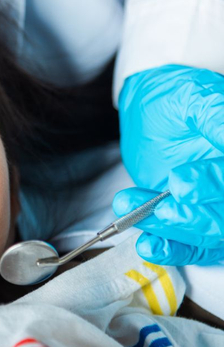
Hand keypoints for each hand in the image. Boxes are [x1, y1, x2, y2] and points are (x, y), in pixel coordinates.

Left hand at [118, 65, 223, 264]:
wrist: (149, 107)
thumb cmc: (174, 97)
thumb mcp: (191, 98)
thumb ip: (213, 117)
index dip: (213, 184)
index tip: (178, 183)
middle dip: (189, 217)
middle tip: (157, 208)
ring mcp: (217, 203)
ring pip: (210, 235)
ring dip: (170, 230)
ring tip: (132, 213)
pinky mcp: (195, 217)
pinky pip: (194, 247)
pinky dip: (171, 249)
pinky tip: (148, 244)